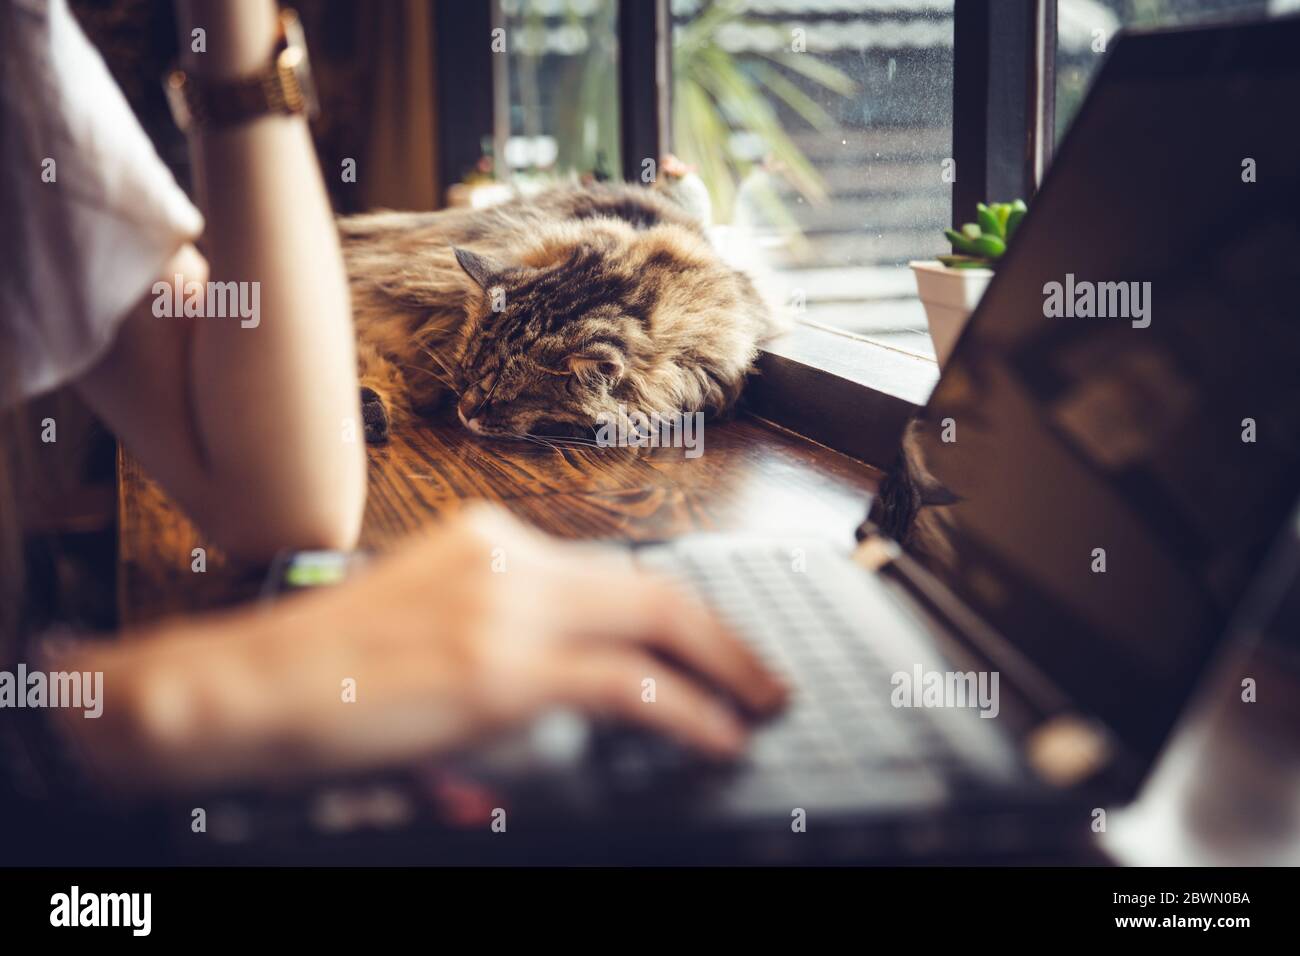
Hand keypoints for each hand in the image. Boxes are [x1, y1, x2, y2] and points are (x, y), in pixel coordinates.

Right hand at [261, 504, 787, 776]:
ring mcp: (506, 609)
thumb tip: (561, 687)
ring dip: (722, 670)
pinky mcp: (501, 670)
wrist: (245, 684)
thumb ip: (498, 635)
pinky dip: (689, 711)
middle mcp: (507, 558)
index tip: (711, 643)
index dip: (676, 613)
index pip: (611, 573)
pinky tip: (714, 735)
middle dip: (723, 636)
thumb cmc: (321, 667)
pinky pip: (627, 685)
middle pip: (652, 587)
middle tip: (763, 677)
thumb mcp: (425, 623)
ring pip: (654, 624)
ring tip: (756, 706)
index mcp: (489, 540)